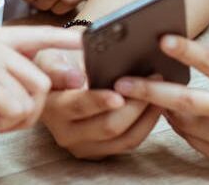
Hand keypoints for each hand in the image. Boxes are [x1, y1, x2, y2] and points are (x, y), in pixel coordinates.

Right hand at [35, 44, 160, 158]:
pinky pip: (129, 142)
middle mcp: (65, 132)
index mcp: (51, 107)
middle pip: (108, 126)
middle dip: (134, 105)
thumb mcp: (49, 57)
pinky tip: (153, 105)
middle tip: (152, 80)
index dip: (99, 101)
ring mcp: (83, 146)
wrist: (54, 83)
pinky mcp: (99, 151)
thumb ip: (58, 68)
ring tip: (158, 90)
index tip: (118, 95)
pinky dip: (146, 124)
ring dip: (145, 115)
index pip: (78, 106)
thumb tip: (76, 79)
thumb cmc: (56, 64)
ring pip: (124, 138)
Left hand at [114, 36, 208, 173]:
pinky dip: (172, 121)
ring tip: (138, 92)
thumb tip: (178, 47)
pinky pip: (186, 135)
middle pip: (186, 101)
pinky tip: (164, 108)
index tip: (161, 39)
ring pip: (180, 121)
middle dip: (150, 91)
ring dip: (157, 106)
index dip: (185, 50)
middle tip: (121, 83)